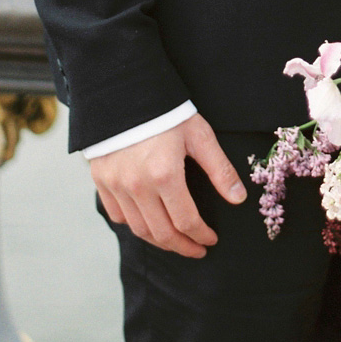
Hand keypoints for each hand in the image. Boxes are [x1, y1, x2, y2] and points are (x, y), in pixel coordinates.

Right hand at [90, 113, 246, 256]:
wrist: (125, 91)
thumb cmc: (167, 112)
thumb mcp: (200, 136)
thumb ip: (219, 170)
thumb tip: (239, 199)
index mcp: (165, 174)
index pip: (186, 221)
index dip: (201, 236)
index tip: (211, 240)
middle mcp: (137, 185)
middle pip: (161, 233)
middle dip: (183, 247)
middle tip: (197, 250)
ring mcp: (116, 185)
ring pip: (139, 230)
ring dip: (160, 241)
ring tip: (177, 242)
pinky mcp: (101, 181)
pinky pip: (117, 215)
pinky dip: (134, 225)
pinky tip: (149, 223)